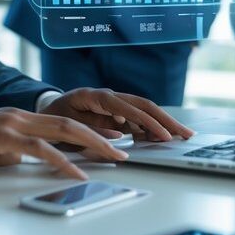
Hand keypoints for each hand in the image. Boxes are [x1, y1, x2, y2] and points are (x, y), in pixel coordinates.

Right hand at [0, 107, 129, 179]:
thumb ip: (17, 152)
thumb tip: (33, 162)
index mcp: (21, 119)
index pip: (64, 124)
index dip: (91, 132)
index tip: (113, 144)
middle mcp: (20, 116)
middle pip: (70, 124)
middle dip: (101, 137)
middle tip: (124, 151)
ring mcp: (10, 123)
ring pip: (60, 131)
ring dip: (91, 145)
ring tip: (111, 157)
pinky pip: (36, 148)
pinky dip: (60, 160)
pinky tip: (75, 170)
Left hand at [40, 88, 193, 141]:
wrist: (49, 109)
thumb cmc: (56, 116)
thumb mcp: (68, 124)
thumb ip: (92, 127)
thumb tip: (120, 132)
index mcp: (96, 97)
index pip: (128, 107)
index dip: (147, 122)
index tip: (163, 135)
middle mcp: (109, 96)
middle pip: (143, 105)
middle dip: (165, 120)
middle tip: (185, 134)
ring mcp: (115, 103)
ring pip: (144, 111)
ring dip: (163, 123)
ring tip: (181, 136)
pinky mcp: (117, 112)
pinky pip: (138, 119)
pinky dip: (151, 128)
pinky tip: (162, 138)